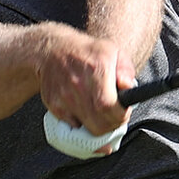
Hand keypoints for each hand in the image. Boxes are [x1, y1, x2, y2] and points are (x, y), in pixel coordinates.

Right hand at [34, 26, 126, 149]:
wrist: (51, 51)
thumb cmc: (86, 52)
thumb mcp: (112, 51)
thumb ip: (125, 70)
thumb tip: (127, 87)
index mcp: (95, 69)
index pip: (108, 106)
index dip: (120, 116)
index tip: (124, 112)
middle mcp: (77, 85)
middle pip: (98, 124)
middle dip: (112, 124)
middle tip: (115, 115)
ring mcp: (64, 97)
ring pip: (87, 128)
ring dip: (99, 125)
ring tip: (102, 112)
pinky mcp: (54, 105)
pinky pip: (74, 125)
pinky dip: (83, 122)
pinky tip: (86, 109)